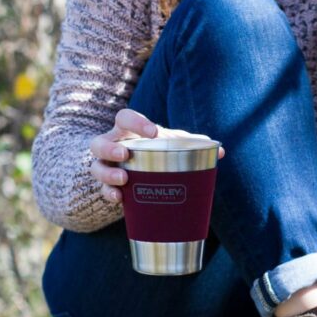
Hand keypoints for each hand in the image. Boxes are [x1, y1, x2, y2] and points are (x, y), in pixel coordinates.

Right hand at [88, 109, 224, 202]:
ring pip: (96, 167)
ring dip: (107, 173)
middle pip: (99, 143)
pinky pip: (102, 190)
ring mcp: (106, 166)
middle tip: (125, 154)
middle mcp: (112, 146)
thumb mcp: (171, 145)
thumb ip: (192, 145)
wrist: (137, 168)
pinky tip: (120, 198)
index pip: (124, 118)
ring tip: (124, 179)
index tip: (153, 131)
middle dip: (109, 148)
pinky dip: (109, 193)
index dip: (135, 123)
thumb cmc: (155, 150)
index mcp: (127, 130)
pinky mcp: (108, 186)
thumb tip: (220, 152)